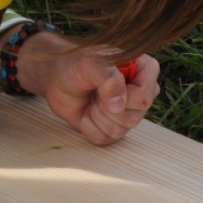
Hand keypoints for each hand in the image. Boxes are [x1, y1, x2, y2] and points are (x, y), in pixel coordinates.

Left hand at [13, 29, 160, 144]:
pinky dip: (89, 127)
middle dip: (105, 107)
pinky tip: (84, 113)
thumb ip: (108, 78)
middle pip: (135, 116)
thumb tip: (119, 106)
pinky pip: (106, 139)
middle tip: (93, 91)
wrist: (55, 79)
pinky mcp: (113, 127)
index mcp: (143, 69)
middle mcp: (140, 92)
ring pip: (121, 130)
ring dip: (96, 116)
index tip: (104, 86)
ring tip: (89, 99)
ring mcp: (128, 112)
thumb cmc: (73, 64)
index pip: (146, 94)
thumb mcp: (88, 63)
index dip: (125, 96)